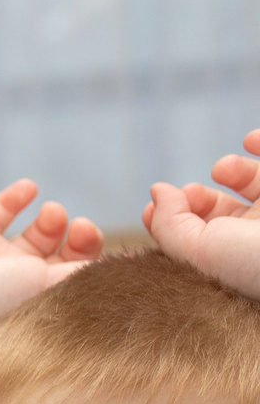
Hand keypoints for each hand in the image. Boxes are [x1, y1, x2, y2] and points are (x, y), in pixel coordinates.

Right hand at [0, 179, 100, 345]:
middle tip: (80, 229)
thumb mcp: (51, 289)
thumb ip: (87, 272)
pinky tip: (28, 188)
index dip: (94, 256)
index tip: (100, 245)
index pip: (77, 276)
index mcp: (38, 302)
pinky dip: (14, 198)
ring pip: (34, 233)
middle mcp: (18, 282)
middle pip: (61, 253)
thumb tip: (132, 264)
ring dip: (51, 218)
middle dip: (77, 236)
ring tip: (52, 214)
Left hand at [143, 129, 259, 297]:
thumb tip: (157, 192)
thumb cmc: (256, 263)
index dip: (175, 218)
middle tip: (190, 193)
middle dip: (200, 200)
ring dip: (235, 170)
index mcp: (233, 262)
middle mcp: (259, 241)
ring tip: (223, 167)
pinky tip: (251, 140)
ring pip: (258, 186)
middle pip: (226, 215)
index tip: (155, 205)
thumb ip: (169, 225)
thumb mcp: (198, 251)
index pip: (199, 241)